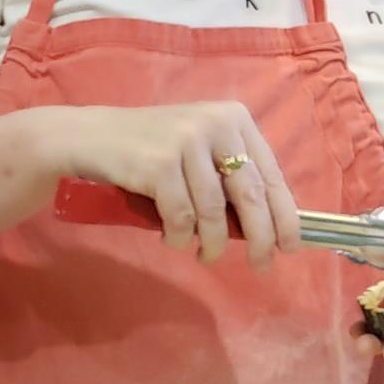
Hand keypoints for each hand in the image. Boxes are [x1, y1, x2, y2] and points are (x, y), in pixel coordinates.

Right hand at [62, 102, 299, 267]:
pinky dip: (182, 237)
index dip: (284, 214)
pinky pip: (182, 216)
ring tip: (206, 255)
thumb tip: (269, 226)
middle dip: (260, 236)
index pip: (271, 174)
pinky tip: (174, 239)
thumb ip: (230, 176)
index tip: (291, 245)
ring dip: (214, 243)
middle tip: (262, 264)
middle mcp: (217, 124)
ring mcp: (188, 141)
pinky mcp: (159, 163)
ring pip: (215, 211)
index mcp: (235, 119)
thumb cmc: (152, 149)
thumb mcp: (200, 149)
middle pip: (251, 194)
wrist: (91, 137)